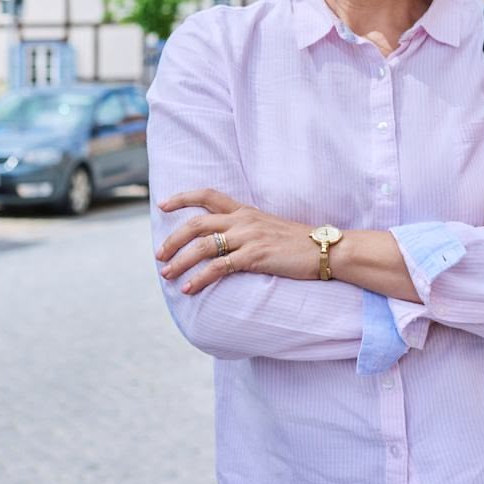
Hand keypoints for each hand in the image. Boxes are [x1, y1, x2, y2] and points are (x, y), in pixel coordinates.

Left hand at [156, 188, 319, 294]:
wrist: (325, 249)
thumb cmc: (298, 243)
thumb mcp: (268, 227)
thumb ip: (246, 229)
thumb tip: (225, 240)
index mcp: (245, 210)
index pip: (207, 195)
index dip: (182, 198)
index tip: (162, 205)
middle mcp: (243, 220)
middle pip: (197, 224)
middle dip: (173, 239)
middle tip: (159, 255)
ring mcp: (249, 237)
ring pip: (203, 246)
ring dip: (180, 260)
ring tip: (167, 274)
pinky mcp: (255, 256)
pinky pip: (219, 267)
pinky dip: (200, 278)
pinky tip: (189, 288)